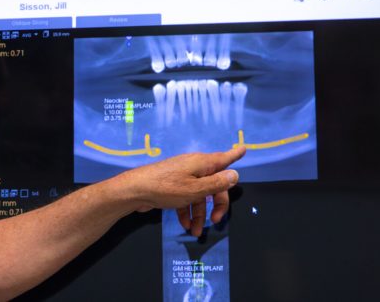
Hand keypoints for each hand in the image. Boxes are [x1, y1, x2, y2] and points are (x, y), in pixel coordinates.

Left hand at [113, 145, 245, 236]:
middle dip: (216, 204)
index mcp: (202, 164)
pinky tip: (184, 224)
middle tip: (216, 222)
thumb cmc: (166, 188)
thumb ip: (216, 184)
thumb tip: (235, 174)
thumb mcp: (195, 190)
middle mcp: (193, 167)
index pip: (224, 159)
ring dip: (199, 213)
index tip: (244, 148)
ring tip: (194, 231)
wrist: (135, 191)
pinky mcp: (171, 186)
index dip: (235, 154)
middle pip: (213, 184)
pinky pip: (185, 197)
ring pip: (198, 195)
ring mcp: (182, 176)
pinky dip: (187, 210)